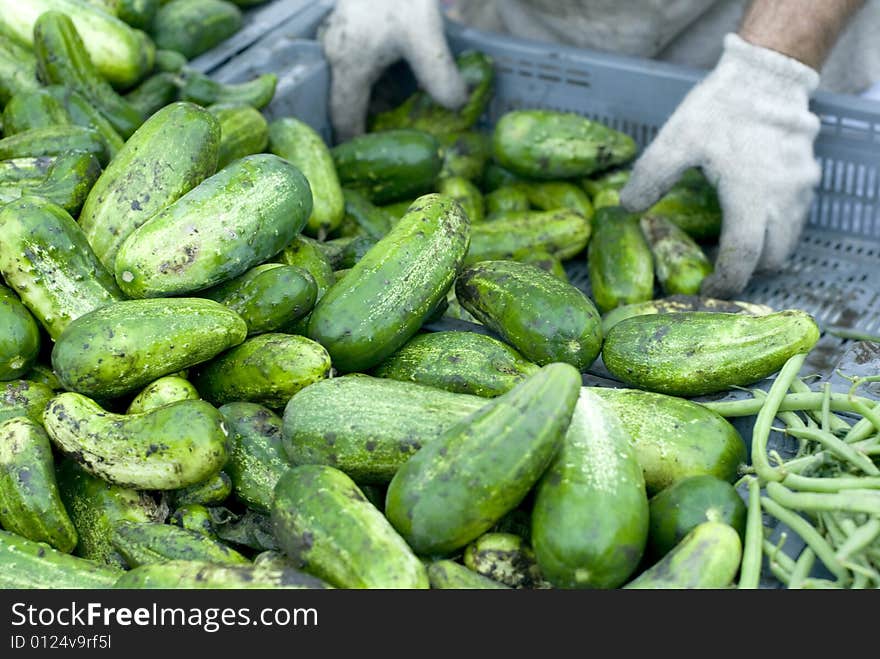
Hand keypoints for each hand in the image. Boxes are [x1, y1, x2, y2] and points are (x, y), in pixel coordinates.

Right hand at [320, 0, 467, 141]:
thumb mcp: (424, 33)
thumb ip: (439, 74)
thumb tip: (457, 107)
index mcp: (349, 66)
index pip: (344, 119)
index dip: (354, 145)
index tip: (365, 166)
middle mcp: (338, 55)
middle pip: (349, 101)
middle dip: (369, 123)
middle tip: (391, 143)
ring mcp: (342, 37)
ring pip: (356, 81)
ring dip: (375, 100)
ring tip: (400, 117)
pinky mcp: (353, 25)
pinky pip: (362, 63)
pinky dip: (378, 78)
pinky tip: (401, 80)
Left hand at [619, 33, 821, 298]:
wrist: (768, 72)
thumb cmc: (722, 106)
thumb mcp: (677, 139)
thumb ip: (651, 177)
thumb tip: (627, 209)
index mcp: (752, 197)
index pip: (743, 258)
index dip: (725, 282)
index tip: (705, 290)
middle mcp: (784, 200)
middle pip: (771, 258)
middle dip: (745, 271)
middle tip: (716, 269)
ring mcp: (802, 190)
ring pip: (787, 241)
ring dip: (762, 251)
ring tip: (730, 246)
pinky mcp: (808, 178)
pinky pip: (795, 219)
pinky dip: (774, 230)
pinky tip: (749, 217)